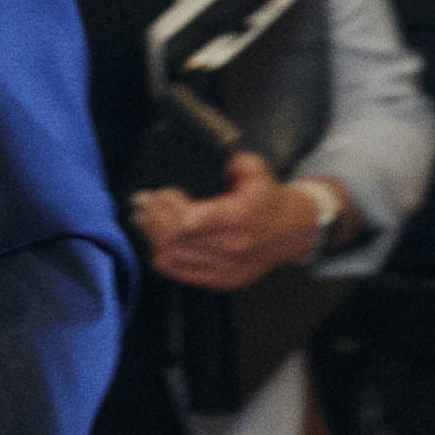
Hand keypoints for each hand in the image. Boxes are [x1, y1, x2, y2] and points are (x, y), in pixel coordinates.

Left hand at [131, 152, 320, 291]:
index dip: (165, 207)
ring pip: (173, 257)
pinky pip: (180, 273)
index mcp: (239, 216)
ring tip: (143, 218)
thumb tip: (210, 155)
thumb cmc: (268, 198)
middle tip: (141, 203)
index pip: (189, 220)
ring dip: (152, 236)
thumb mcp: (255, 169)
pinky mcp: (222, 280)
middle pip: (175, 238)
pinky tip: (156, 241)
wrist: (293, 232)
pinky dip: (162, 256)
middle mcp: (232, 245)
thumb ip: (231, 160)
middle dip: (152, 217)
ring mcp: (226, 267)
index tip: (156, 193)